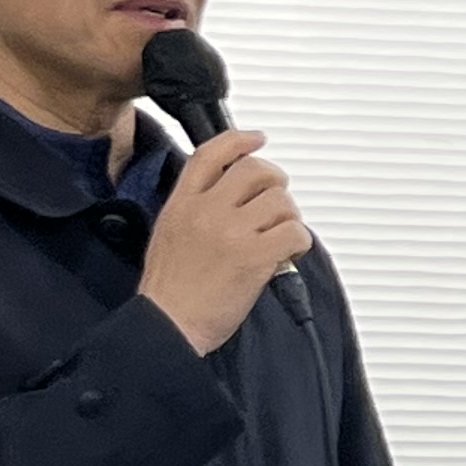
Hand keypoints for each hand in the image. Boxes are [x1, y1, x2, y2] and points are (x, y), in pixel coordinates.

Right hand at [141, 128, 310, 353]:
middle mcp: (206, 211)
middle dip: (275, 183)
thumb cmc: (169, 291)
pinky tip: (286, 255)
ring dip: (288, 218)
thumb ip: (195, 210)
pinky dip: (299, 242)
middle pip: (255, 170)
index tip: (257, 139)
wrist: (166, 326)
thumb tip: (230, 197)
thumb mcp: (168, 234)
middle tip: (277, 203)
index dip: (240, 140)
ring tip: (278, 237)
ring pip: (280, 201)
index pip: (211, 154)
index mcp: (182, 204)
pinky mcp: (254, 256)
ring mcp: (231, 232)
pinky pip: (295, 232)